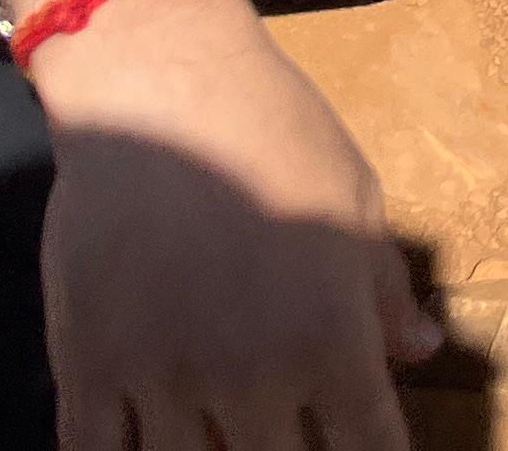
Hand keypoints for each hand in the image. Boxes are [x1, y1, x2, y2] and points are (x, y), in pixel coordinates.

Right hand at [28, 0, 438, 450]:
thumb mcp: (355, 200)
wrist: (159, 92)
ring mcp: (163, 380)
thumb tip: (419, 351)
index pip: (366, 449)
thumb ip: (382, 289)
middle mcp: (252, 379)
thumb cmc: (275, 132)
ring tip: (220, 429)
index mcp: (329, 340)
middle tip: (281, 430)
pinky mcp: (87, 369)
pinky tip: (139, 440)